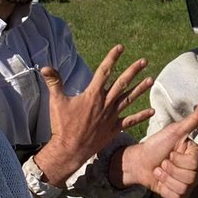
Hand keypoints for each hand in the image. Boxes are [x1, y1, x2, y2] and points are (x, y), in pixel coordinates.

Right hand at [34, 44, 153, 184]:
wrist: (69, 150)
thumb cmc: (62, 126)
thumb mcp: (56, 101)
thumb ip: (54, 82)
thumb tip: (46, 66)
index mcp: (93, 95)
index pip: (104, 71)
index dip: (112, 58)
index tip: (120, 48)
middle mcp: (105, 103)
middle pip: (122, 83)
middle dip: (133, 71)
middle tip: (144, 61)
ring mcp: (111, 116)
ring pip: (129, 99)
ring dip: (140, 89)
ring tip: (151, 80)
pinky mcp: (114, 128)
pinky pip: (130, 121)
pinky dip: (141, 116)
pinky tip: (152, 111)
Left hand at [112, 102, 197, 197]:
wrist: (140, 161)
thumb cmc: (156, 145)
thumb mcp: (174, 132)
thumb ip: (191, 120)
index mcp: (197, 156)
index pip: (195, 163)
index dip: (179, 159)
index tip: (171, 152)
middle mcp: (196, 171)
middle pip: (190, 178)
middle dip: (171, 169)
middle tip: (164, 162)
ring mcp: (188, 185)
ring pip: (183, 189)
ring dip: (166, 178)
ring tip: (161, 170)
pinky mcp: (178, 196)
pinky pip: (176, 197)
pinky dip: (164, 189)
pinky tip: (160, 181)